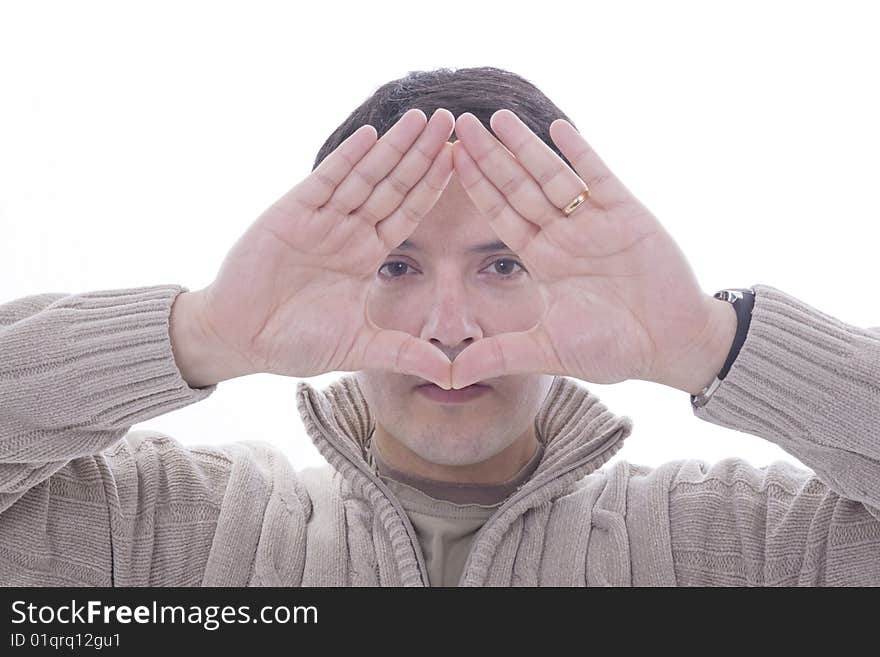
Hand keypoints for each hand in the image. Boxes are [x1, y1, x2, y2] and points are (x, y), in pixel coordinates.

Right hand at [193, 108, 456, 388]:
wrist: (240, 339)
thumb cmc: (295, 342)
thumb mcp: (359, 348)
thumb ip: (404, 353)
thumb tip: (452, 376)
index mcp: (367, 255)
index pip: (409, 212)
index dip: (434, 186)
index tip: (465, 160)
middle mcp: (349, 230)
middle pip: (394, 184)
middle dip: (422, 154)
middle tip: (452, 119)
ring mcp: (321, 219)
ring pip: (365, 176)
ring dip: (393, 147)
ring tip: (421, 118)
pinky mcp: (291, 213)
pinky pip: (325, 181)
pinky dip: (347, 159)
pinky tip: (371, 136)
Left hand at [449, 109, 723, 390]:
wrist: (672, 346)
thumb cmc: (613, 348)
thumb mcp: (549, 351)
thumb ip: (501, 355)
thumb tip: (450, 376)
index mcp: (543, 259)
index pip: (501, 215)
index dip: (476, 188)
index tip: (449, 161)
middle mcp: (563, 234)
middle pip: (519, 187)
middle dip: (491, 157)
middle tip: (461, 124)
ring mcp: (594, 221)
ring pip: (553, 175)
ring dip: (526, 147)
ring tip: (498, 117)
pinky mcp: (627, 214)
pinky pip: (598, 176)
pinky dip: (580, 153)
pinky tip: (557, 127)